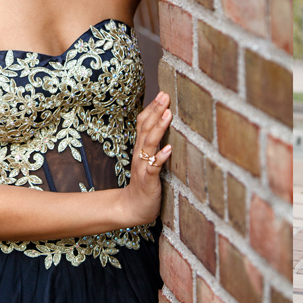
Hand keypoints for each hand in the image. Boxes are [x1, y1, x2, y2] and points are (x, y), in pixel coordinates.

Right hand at [124, 91, 172, 225]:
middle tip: (165, 95)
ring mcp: (143, 166)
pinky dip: (160, 158)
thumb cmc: (145, 183)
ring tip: (168, 115)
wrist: (133, 208)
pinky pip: (153, 168)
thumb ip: (155, 144)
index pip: (143, 124)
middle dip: (155, 111)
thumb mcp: (149, 160)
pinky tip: (169, 149)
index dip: (152, 108)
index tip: (163, 93)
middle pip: (146, 129)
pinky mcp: (148, 180)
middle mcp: (140, 154)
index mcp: (141, 148)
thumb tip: (166, 126)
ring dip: (159, 128)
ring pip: (149, 144)